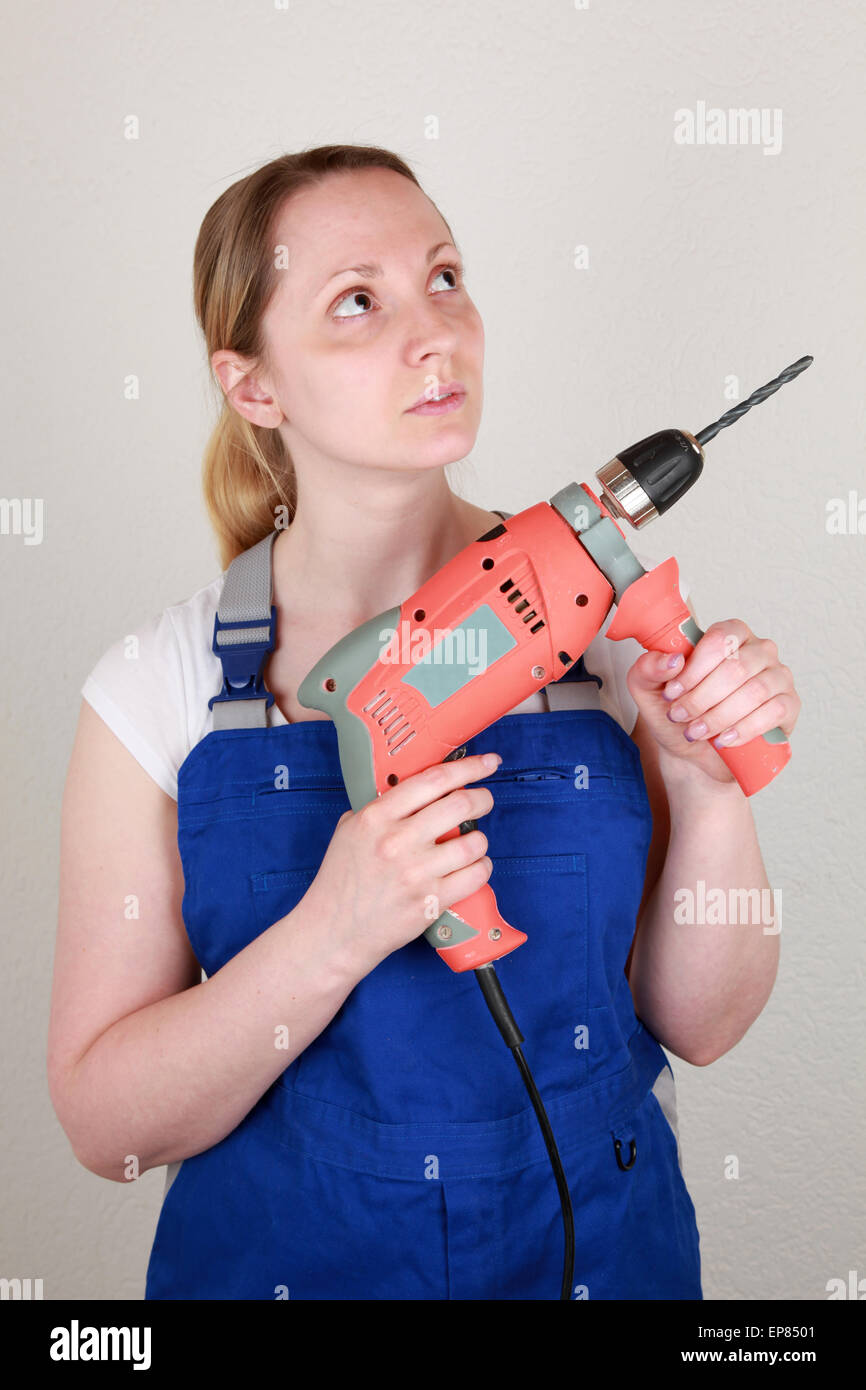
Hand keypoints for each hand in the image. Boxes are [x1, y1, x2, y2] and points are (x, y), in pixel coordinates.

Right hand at [300, 751, 499, 977]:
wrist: (333, 931)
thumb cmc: (341, 881)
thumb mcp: (349, 830)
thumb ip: (380, 807)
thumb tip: (416, 788)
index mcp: (376, 817)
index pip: (433, 780)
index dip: (468, 767)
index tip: (486, 763)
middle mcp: (397, 841)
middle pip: (460, 805)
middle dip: (482, 799)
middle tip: (484, 800)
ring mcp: (416, 873)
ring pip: (474, 842)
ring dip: (480, 838)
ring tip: (472, 841)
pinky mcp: (431, 902)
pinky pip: (476, 876)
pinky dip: (482, 868)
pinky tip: (473, 867)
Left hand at [626, 619, 800, 785]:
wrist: (697, 754)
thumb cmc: (679, 715)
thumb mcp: (650, 692)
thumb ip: (647, 669)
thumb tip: (671, 660)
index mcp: (729, 634)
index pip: (718, 640)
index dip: (693, 670)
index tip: (672, 693)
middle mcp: (759, 649)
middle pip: (735, 668)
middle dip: (702, 698)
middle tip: (680, 716)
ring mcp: (778, 676)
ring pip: (755, 691)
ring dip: (719, 716)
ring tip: (696, 732)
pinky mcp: (789, 704)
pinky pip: (774, 711)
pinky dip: (745, 728)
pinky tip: (724, 739)